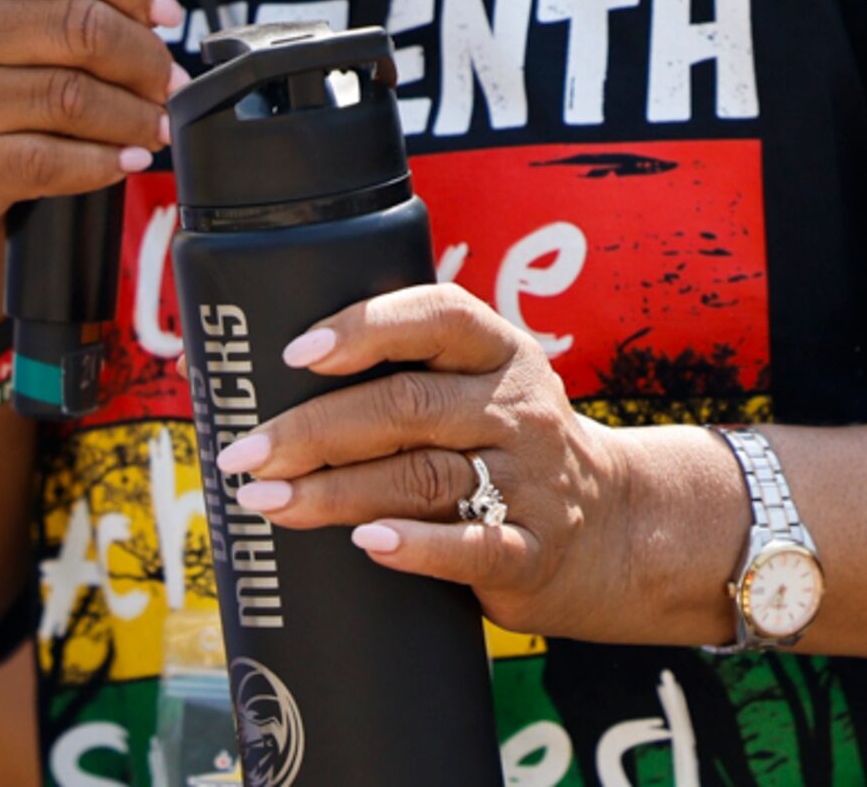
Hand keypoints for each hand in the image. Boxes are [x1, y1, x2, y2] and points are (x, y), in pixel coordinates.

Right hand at [0, 0, 249, 246]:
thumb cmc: (22, 44)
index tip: (166, 13)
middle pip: (77, 27)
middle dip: (145, 58)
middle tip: (169, 79)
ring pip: (69, 98)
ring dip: (134, 114)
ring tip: (156, 119)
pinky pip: (46, 161)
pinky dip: (102, 161)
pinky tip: (124, 156)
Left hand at [215, 284, 738, 643]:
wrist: (622, 528)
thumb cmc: (506, 445)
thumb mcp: (476, 386)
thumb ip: (402, 371)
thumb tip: (265, 383)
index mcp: (498, 351)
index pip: (437, 316)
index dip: (365, 327)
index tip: (296, 352)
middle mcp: (519, 408)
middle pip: (406, 406)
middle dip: (313, 430)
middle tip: (244, 455)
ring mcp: (533, 481)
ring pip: (424, 477)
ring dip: (334, 492)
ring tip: (267, 501)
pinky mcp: (536, 550)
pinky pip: (474, 547)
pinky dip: (416, 546)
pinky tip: (366, 543)